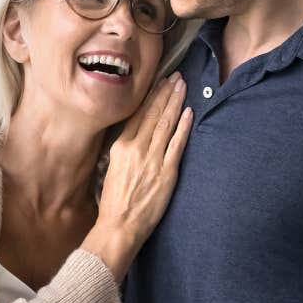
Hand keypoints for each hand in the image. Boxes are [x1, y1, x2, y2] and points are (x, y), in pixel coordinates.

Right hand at [82, 73, 191, 281]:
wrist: (119, 226)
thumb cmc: (114, 201)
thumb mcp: (112, 168)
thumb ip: (124, 150)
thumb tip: (133, 136)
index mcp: (120, 146)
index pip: (138, 114)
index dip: (151, 95)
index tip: (160, 81)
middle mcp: (136, 149)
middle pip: (154, 114)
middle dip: (166, 92)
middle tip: (177, 76)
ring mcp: (152, 160)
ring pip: (166, 124)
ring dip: (176, 103)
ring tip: (183, 87)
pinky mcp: (166, 172)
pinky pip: (177, 144)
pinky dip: (184, 127)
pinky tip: (190, 113)